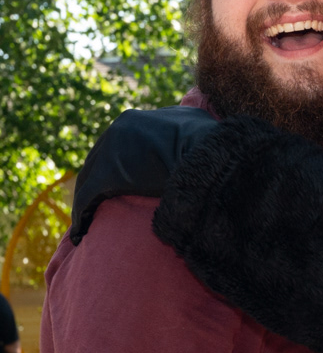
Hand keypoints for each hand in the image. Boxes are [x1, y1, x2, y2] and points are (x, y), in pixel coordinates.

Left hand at [71, 106, 218, 243]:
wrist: (212, 155)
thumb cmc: (209, 144)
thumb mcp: (194, 126)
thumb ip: (179, 130)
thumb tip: (183, 139)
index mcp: (134, 120)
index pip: (114, 144)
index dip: (115, 165)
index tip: (116, 184)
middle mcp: (118, 129)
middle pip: (98, 159)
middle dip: (96, 181)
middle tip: (99, 204)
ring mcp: (111, 150)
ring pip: (90, 178)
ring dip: (87, 199)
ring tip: (87, 221)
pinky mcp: (109, 173)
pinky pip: (88, 195)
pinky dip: (83, 214)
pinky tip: (81, 232)